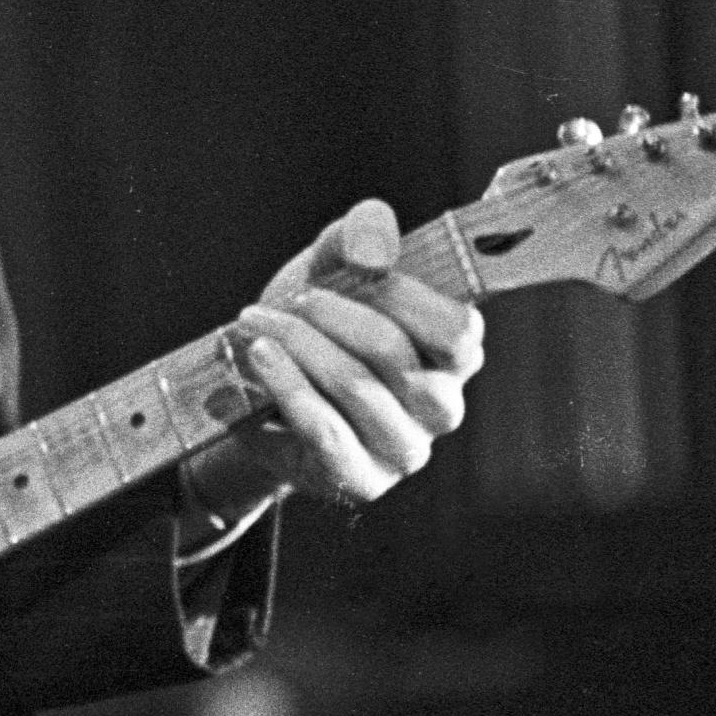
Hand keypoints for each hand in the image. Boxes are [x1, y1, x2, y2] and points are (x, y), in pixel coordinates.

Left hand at [212, 199, 484, 505]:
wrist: (258, 391)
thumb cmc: (313, 324)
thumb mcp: (333, 267)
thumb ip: (360, 235)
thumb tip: (374, 250)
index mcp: (451, 359)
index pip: (459, 332)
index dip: (407, 295)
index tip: (359, 269)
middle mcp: (440, 409)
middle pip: (394, 352)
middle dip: (332, 313)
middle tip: (291, 298)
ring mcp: (403, 450)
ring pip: (356, 386)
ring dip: (297, 343)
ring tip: (256, 322)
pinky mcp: (361, 479)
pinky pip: (325, 429)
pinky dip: (287, 384)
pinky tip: (259, 356)